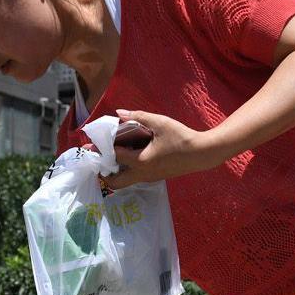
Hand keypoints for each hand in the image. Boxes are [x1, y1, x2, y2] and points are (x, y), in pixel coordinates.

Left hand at [103, 109, 221, 188]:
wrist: (202, 153)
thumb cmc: (181, 138)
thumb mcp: (160, 123)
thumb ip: (138, 117)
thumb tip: (119, 113)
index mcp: (141, 161)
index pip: (114, 156)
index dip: (102, 148)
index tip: (92, 143)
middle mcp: (142, 174)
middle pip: (115, 182)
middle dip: (103, 172)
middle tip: (98, 159)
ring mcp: (149, 178)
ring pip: (125, 181)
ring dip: (115, 172)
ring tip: (110, 157)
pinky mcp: (156, 177)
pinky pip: (135, 177)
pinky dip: (127, 170)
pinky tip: (129, 156)